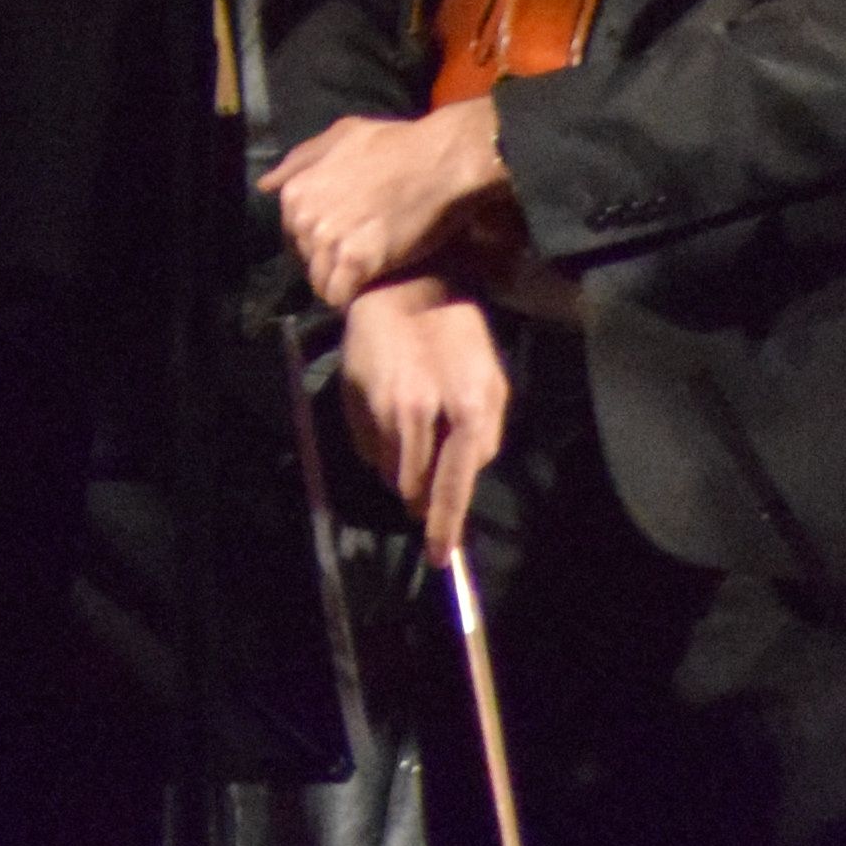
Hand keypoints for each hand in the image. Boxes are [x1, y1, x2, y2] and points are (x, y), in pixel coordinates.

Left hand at [265, 96, 508, 306]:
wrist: (438, 160)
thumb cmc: (394, 144)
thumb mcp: (339, 136)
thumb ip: (300, 161)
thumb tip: (265, 185)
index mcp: (296, 191)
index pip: (292, 237)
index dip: (317, 242)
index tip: (342, 240)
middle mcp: (305, 217)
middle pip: (306, 262)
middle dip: (328, 262)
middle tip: (359, 255)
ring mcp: (329, 240)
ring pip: (320, 283)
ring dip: (341, 282)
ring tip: (367, 273)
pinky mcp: (356, 261)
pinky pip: (339, 296)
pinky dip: (352, 296)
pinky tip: (370, 284)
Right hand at [337, 275, 509, 560]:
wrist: (404, 287)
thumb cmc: (459, 337)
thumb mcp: (492, 382)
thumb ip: (485, 438)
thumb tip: (463, 480)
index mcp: (467, 409)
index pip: (453, 486)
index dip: (443, 527)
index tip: (439, 557)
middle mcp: (421, 412)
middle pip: (412, 486)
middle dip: (419, 491)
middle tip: (427, 464)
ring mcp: (381, 405)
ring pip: (387, 470)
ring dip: (400, 465)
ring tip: (411, 427)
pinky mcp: (352, 397)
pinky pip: (364, 448)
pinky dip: (378, 444)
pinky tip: (388, 411)